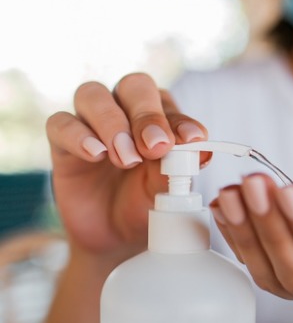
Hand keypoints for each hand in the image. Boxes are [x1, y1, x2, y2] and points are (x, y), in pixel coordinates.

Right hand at [46, 73, 208, 260]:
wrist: (113, 236)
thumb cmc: (146, 203)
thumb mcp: (166, 190)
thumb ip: (179, 168)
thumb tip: (201, 150)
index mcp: (158, 116)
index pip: (168, 103)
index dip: (180, 119)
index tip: (192, 140)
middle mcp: (125, 110)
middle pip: (134, 86)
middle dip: (147, 115)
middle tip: (156, 147)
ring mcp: (91, 123)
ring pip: (93, 94)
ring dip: (112, 123)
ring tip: (127, 158)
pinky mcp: (62, 141)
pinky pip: (60, 123)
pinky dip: (78, 135)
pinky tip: (96, 155)